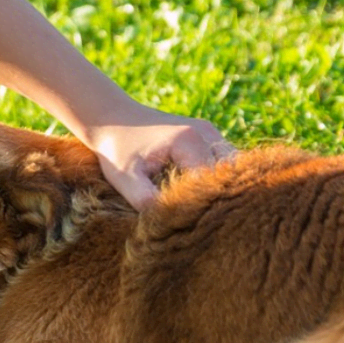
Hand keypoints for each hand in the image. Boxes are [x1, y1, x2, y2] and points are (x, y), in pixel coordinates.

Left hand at [86, 107, 234, 210]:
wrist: (112, 118)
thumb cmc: (116, 150)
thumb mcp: (125, 178)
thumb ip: (145, 200)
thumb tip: (169, 223)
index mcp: (189, 142)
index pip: (213, 183)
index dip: (206, 207)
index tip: (192, 224)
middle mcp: (206, 133)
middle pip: (230, 175)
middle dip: (218, 199)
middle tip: (204, 223)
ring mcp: (209, 131)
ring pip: (231, 168)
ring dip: (219, 188)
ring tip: (201, 209)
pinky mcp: (207, 135)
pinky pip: (223, 161)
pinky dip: (216, 178)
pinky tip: (198, 194)